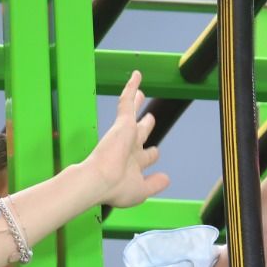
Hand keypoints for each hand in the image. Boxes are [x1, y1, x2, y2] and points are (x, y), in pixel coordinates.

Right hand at [78, 70, 170, 208]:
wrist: (99, 179)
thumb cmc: (116, 188)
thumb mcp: (141, 191)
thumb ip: (155, 184)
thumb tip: (167, 178)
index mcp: (132, 164)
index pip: (145, 157)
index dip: (151, 155)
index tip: (155, 153)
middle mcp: (128, 147)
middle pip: (140, 132)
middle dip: (145, 125)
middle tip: (149, 119)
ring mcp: (124, 134)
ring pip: (132, 113)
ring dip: (136, 102)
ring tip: (140, 91)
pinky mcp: (122, 123)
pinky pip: (127, 100)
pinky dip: (131, 87)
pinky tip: (137, 75)